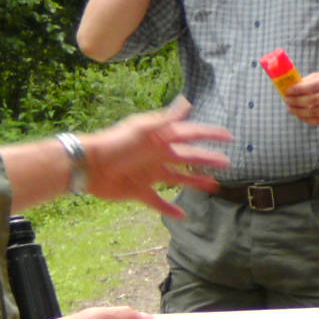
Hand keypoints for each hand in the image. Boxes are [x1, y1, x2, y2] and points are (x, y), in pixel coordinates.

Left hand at [78, 98, 230, 213]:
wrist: (89, 166)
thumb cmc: (116, 144)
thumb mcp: (142, 129)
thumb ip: (165, 119)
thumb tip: (187, 103)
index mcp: (160, 138)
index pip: (190, 134)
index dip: (209, 134)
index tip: (229, 136)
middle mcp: (158, 155)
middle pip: (188, 157)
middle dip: (208, 158)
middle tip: (228, 163)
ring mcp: (150, 174)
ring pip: (178, 178)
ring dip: (195, 181)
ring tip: (214, 186)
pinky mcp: (140, 191)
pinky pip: (158, 201)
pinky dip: (169, 208)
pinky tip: (183, 215)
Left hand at [282, 71, 318, 126]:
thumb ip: (308, 81)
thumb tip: (292, 87)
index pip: (310, 87)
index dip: (296, 90)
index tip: (287, 91)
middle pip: (310, 101)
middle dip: (295, 101)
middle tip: (286, 100)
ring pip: (312, 113)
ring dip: (298, 112)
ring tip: (290, 109)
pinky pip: (317, 121)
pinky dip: (306, 119)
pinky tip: (299, 115)